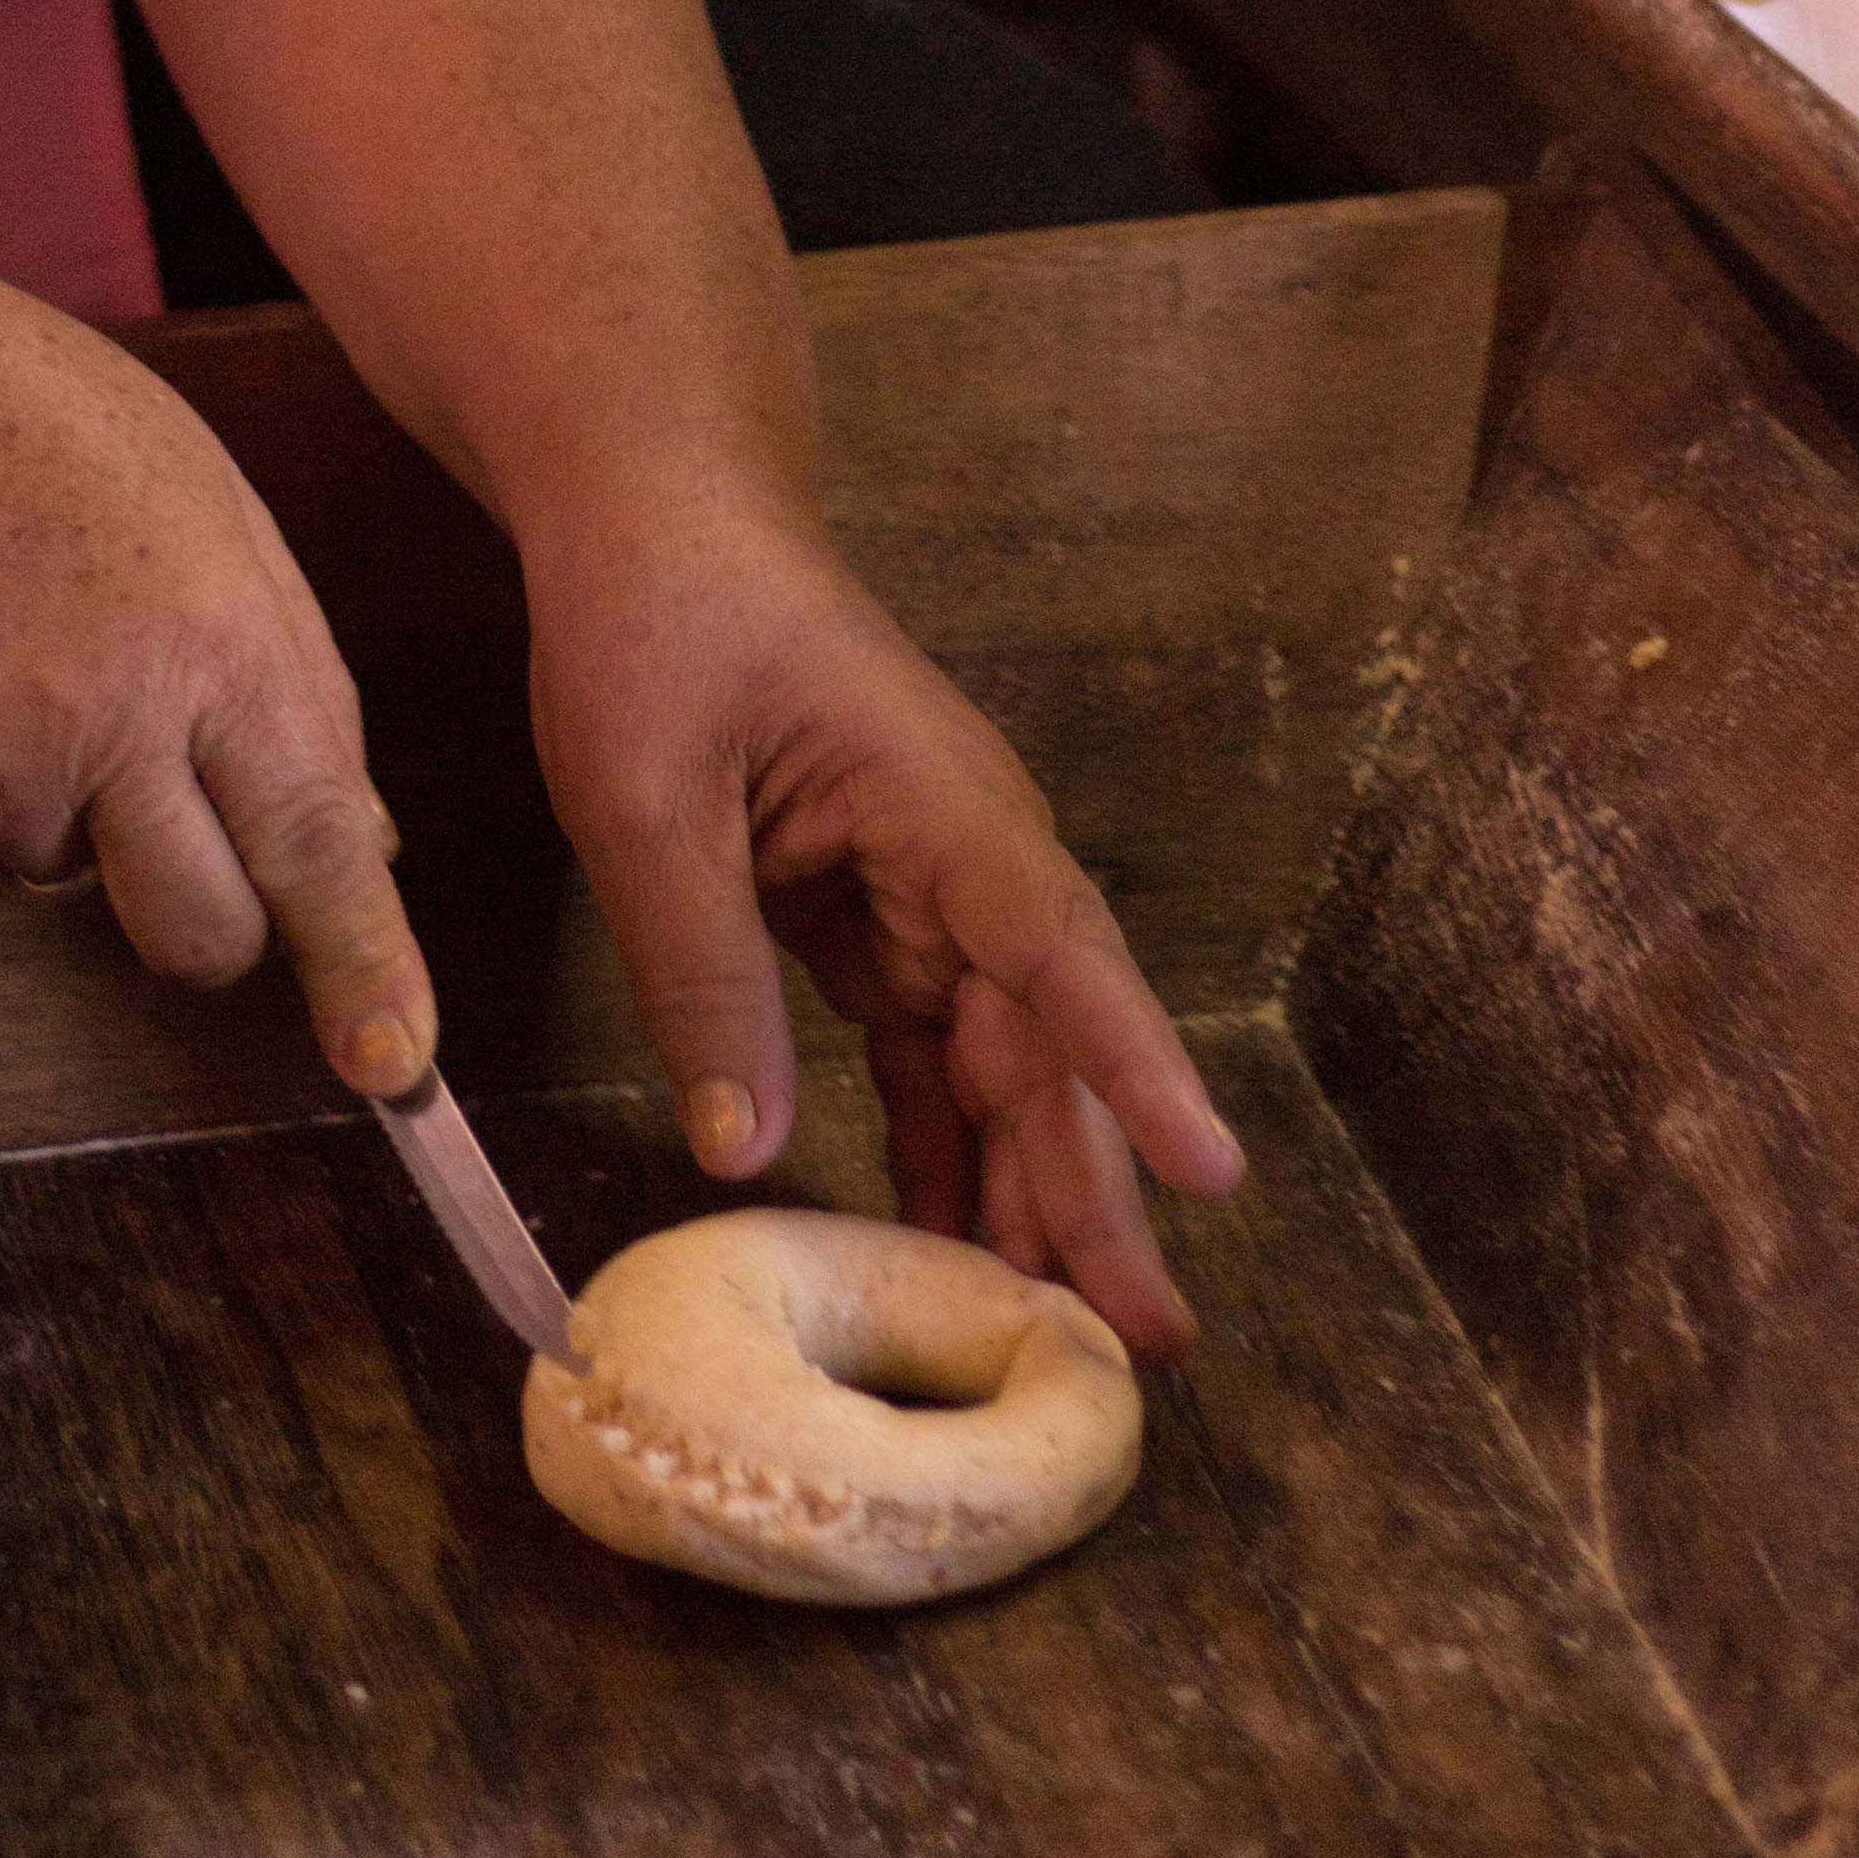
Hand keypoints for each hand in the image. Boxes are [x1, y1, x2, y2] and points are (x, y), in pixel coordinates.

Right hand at [0, 232, 436, 1096]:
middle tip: (176, 814)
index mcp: (215, 629)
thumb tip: (357, 837)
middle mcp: (109, 720)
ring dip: (70, 809)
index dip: (365, 967)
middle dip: (216, 918)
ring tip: (13, 637)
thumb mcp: (201, 497)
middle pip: (203, 934)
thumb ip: (289, 669)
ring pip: (76, 882)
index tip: (399, 1067)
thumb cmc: (12, 411)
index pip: (313, 843)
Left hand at [521, 475, 1242, 1360]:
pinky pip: (927, 1051)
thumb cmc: (658, 615)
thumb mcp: (646, 792)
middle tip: (1141, 1348)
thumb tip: (747, 1154)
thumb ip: (702, 970)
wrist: (651, 508)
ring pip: (1000, 1064)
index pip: (1060, 947)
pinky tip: (950, 1254)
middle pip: (1046, 1042)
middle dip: (1096, 1194)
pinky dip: (940, 1149)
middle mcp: (965, 851)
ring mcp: (927, 885)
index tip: (1212, 1175)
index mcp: (939, 800)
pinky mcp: (872, 912)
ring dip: (1029, 1193)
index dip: (1134, 1066)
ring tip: (1068, 1343)